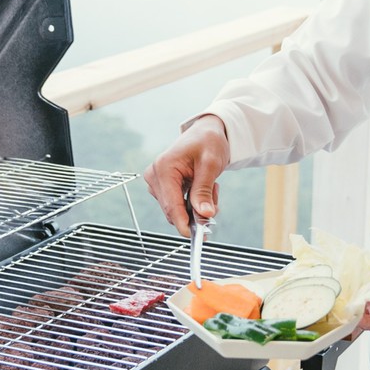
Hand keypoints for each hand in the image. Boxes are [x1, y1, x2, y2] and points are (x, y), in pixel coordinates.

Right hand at [140, 115, 229, 235]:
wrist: (206, 133)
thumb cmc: (208, 142)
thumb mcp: (210, 164)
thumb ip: (205, 190)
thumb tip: (204, 215)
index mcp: (163, 168)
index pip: (171, 205)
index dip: (184, 223)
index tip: (197, 236)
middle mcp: (155, 176)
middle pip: (173, 210)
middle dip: (196, 212)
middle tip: (215, 202)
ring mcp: (157, 183)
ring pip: (176, 210)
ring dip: (196, 207)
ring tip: (210, 187)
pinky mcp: (162, 187)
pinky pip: (177, 205)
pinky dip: (192, 203)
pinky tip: (201, 188)